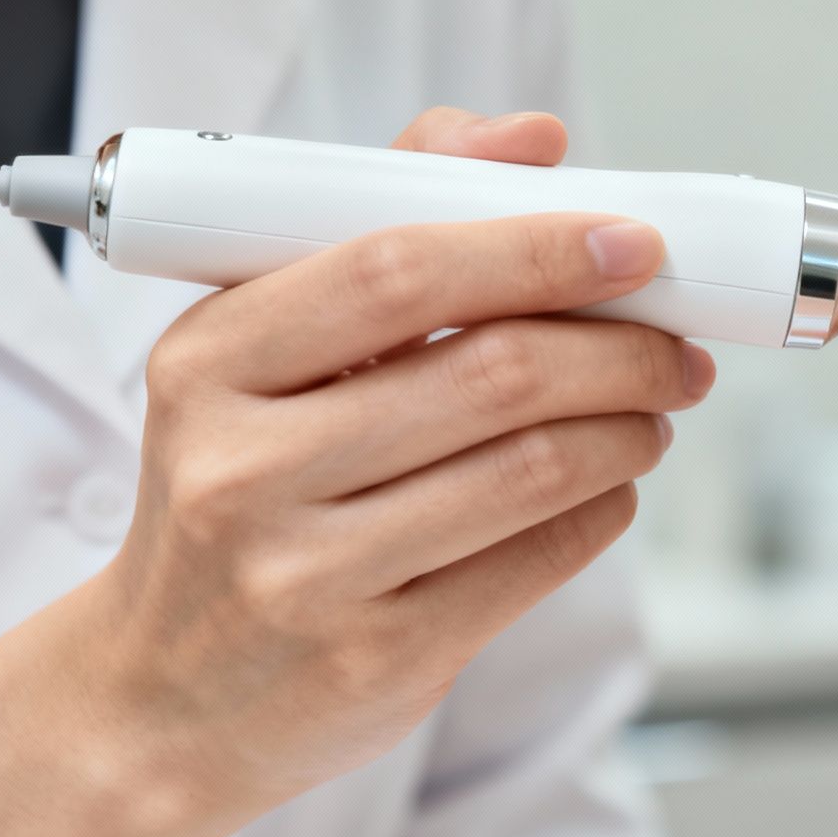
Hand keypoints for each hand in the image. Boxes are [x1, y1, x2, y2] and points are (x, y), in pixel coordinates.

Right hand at [0, 110, 715, 836]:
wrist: (161, 697)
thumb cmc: (235, 490)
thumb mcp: (259, 353)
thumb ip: (381, 223)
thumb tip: (530, 139)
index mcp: (211, 361)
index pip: (397, 272)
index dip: (534, 248)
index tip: (631, 243)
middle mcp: (244, 468)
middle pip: (491, 374)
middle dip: (619, 349)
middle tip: (676, 342)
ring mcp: (307, 575)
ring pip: (531, 470)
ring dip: (627, 428)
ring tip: (655, 410)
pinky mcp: (376, 659)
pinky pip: (535, 561)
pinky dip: (602, 510)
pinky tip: (610, 486)